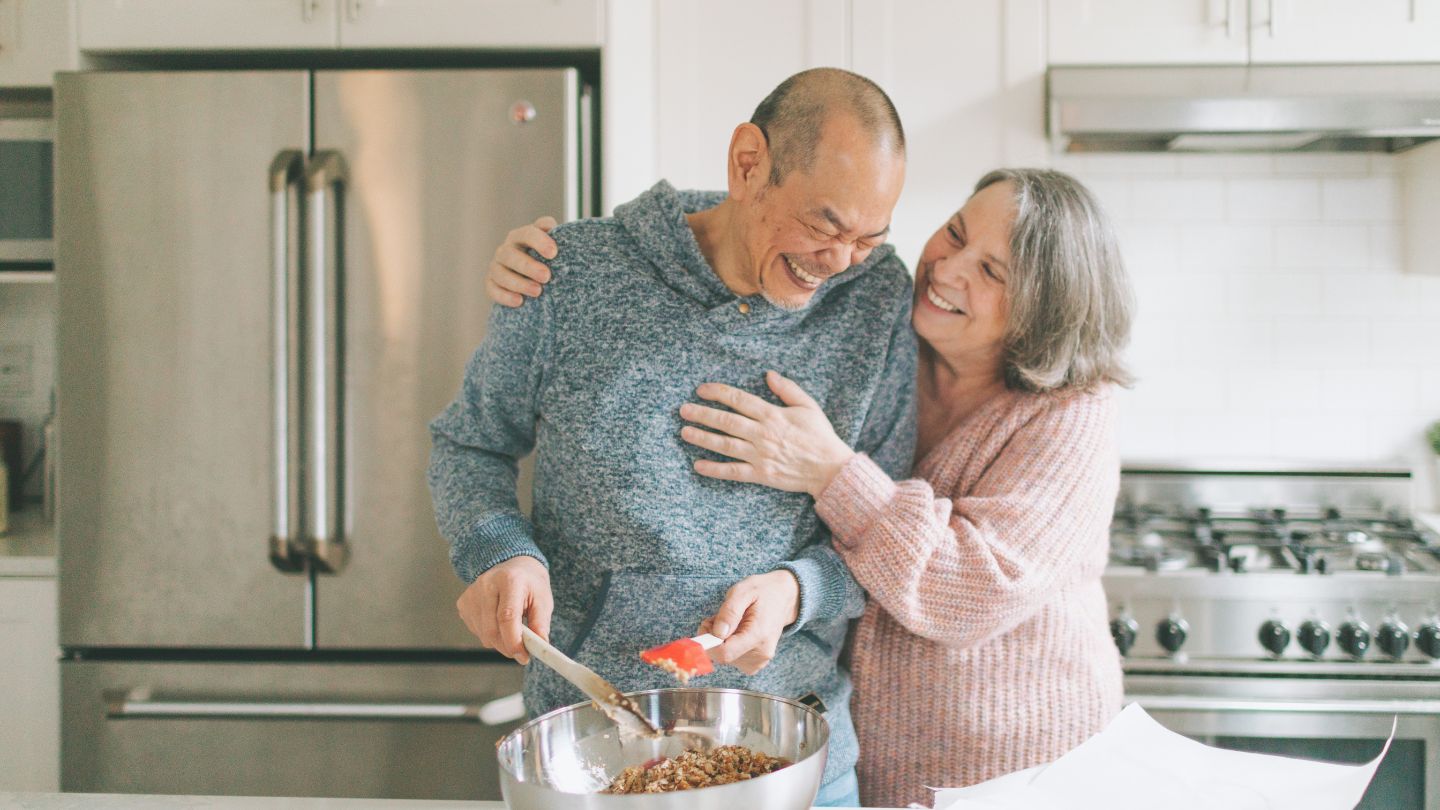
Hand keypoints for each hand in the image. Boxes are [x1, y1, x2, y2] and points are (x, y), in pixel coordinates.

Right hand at [456, 555, 552, 664]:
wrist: (512, 565)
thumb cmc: (529, 583)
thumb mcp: (543, 599)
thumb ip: (541, 623)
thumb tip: (539, 646)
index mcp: (509, 580)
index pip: (507, 616)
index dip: (514, 641)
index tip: (523, 656)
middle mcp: (486, 584)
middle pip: (492, 630)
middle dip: (508, 647)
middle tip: (521, 650)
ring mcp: (471, 594)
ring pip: (483, 634)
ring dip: (500, 641)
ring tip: (512, 628)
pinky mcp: (463, 603)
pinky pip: (476, 631)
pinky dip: (490, 634)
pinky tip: (498, 621)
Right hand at [486, 216, 557, 307]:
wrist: (534, 279)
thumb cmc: (548, 260)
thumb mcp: (556, 249)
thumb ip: (560, 239)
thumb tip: (566, 237)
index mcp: (522, 236)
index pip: (528, 233)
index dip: (539, 241)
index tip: (554, 253)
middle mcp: (507, 249)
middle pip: (510, 254)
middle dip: (528, 265)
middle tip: (547, 276)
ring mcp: (497, 266)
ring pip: (500, 273)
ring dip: (518, 283)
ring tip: (537, 292)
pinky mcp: (491, 284)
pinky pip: (492, 289)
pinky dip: (505, 296)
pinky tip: (519, 301)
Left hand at [679, 371, 854, 497]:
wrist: (830, 468)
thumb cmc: (820, 436)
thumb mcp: (808, 406)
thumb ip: (788, 389)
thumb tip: (768, 374)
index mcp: (773, 415)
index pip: (739, 400)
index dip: (718, 393)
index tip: (701, 390)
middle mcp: (763, 434)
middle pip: (726, 421)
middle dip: (702, 414)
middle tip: (683, 410)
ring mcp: (760, 455)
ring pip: (725, 444)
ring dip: (702, 438)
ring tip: (684, 432)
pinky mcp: (761, 475)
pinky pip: (733, 472)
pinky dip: (714, 469)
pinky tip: (698, 465)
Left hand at [700, 571, 799, 674]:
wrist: (784, 597)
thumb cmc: (763, 591)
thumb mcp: (743, 591)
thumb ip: (730, 611)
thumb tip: (717, 633)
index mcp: (759, 634)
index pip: (725, 653)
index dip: (708, 642)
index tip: (707, 624)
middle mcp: (762, 652)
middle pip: (723, 656)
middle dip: (714, 638)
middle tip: (720, 617)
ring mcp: (761, 660)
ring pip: (726, 658)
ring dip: (721, 641)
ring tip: (731, 622)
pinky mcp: (757, 663)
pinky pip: (733, 660)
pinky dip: (729, 647)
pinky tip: (736, 633)